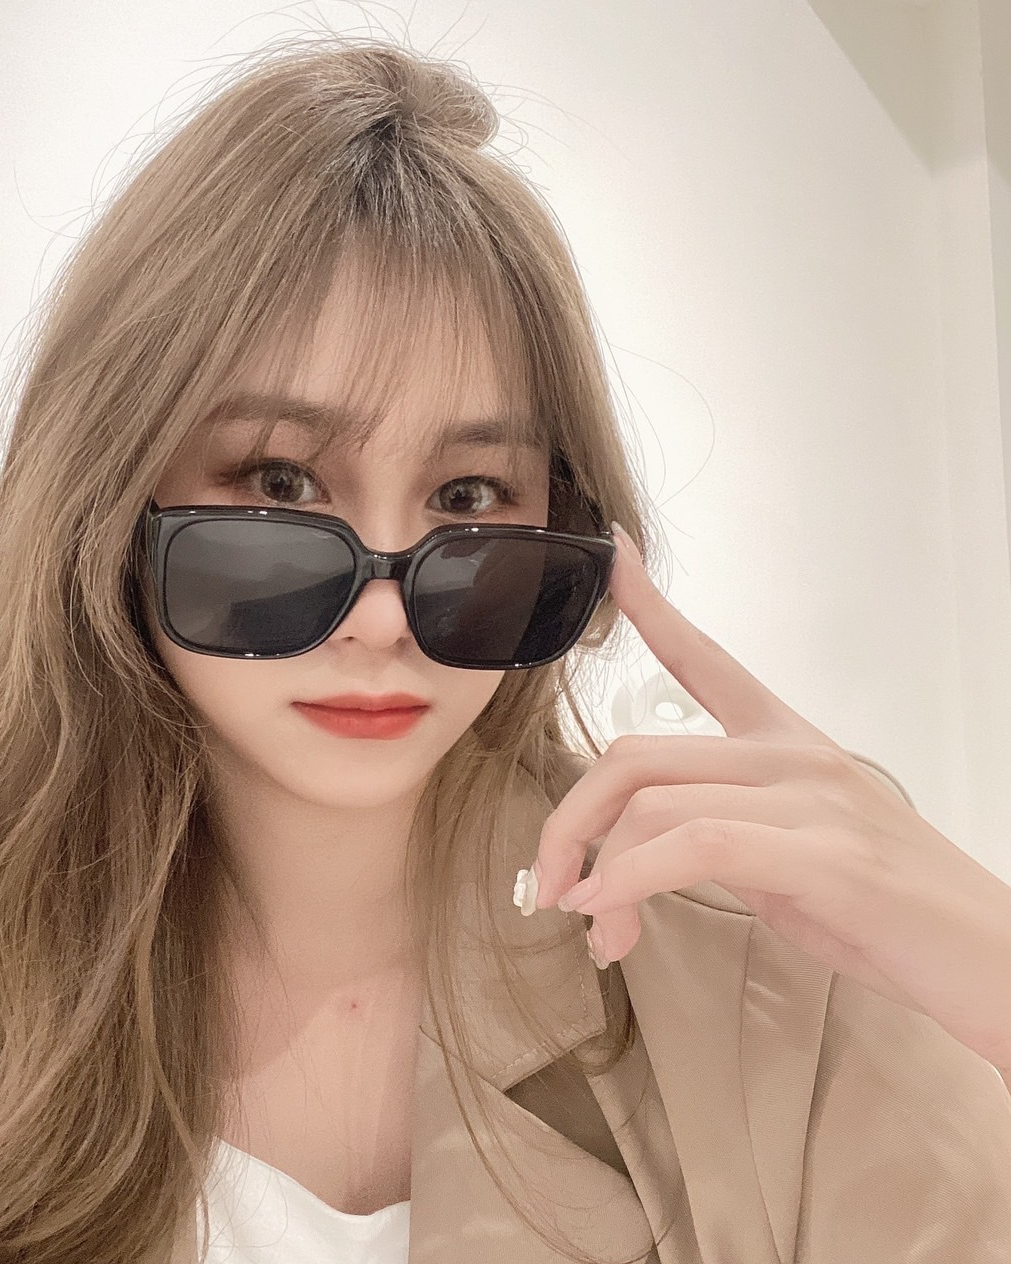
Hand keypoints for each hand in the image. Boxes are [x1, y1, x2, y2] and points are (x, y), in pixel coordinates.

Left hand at [532, 522, 1010, 1073]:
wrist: (987, 960)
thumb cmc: (884, 910)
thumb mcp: (788, 855)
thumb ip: (716, 833)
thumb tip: (633, 855)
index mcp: (785, 743)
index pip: (705, 660)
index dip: (649, 607)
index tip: (610, 553)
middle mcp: (792, 754)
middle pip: (634, 755)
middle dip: (570, 820)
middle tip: (547, 882)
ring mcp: (810, 797)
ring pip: (653, 802)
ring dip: (598, 872)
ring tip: (595, 926)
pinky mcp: (823, 854)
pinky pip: (695, 845)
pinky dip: (632, 879)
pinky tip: (610, 912)